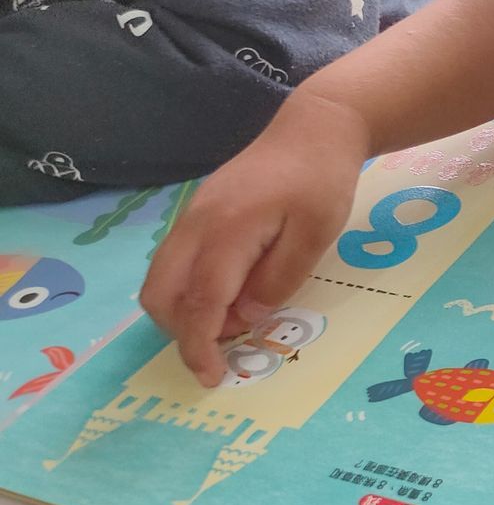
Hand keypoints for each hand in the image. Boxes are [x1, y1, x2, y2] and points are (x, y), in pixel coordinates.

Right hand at [142, 91, 368, 387]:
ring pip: (162, 279)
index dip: (199, 346)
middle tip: (228, 345)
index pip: (199, 303)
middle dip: (183, 332)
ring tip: (237, 316)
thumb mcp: (315, 233)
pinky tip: (233, 289)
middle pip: (161, 294)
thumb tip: (245, 317)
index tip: (211, 378)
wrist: (314, 126)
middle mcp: (195, 225)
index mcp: (225, 231)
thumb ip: (279, 278)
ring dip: (186, 310)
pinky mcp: (198, 213)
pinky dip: (191, 288)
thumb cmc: (322, 179)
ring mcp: (191, 217)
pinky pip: (177, 261)